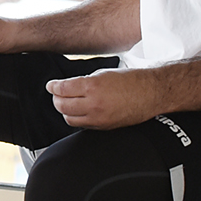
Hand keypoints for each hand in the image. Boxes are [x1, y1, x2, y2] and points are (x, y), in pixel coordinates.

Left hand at [45, 67, 160, 130]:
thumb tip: (69, 86)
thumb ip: (84, 81)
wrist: (150, 93)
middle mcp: (93, 104)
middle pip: (62, 105)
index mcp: (92, 87)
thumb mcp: (103, 73)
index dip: (53, 87)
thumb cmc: (131, 80)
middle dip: (56, 99)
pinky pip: (82, 125)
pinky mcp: (104, 127)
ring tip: (66, 103)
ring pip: (69, 118)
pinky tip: (79, 111)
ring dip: (65, 110)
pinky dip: (77, 118)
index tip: (51, 86)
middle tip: (56, 94)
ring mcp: (98, 118)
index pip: (62, 89)